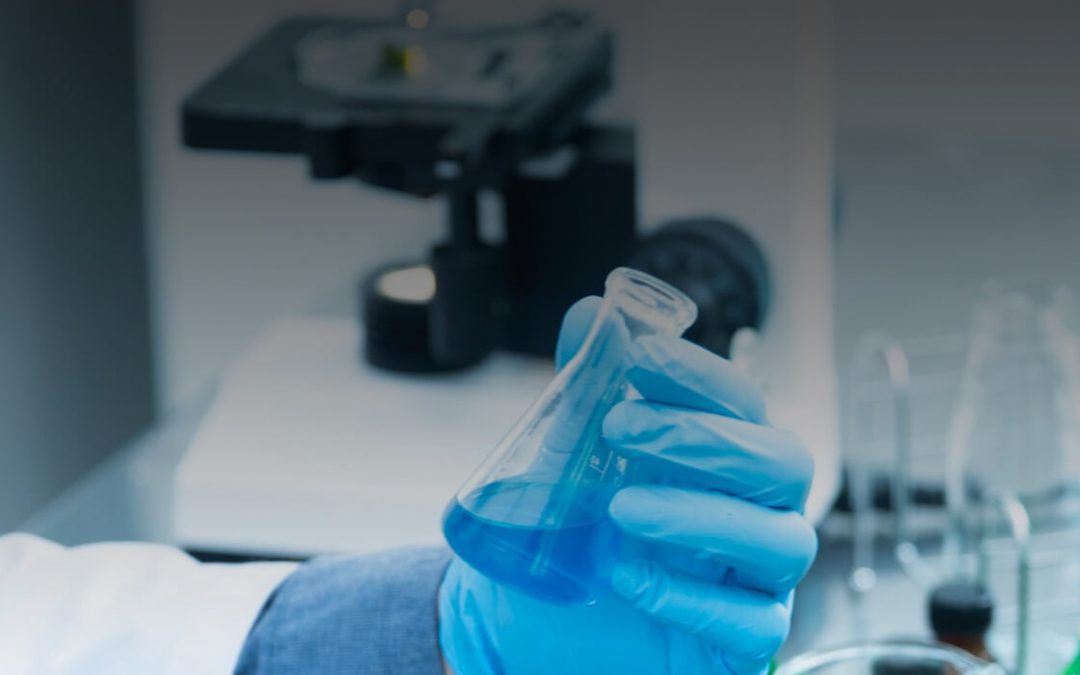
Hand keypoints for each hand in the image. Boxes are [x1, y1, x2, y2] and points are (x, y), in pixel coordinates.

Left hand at [438, 297, 816, 674]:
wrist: (541, 628)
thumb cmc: (576, 539)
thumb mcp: (564, 464)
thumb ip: (582, 392)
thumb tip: (588, 314)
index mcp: (722, 459)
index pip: (741, 403)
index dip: (698, 374)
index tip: (637, 355)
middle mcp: (754, 511)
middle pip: (783, 462)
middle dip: (703, 438)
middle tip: (619, 430)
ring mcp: (757, 581)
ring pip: (782, 541)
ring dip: (700, 515)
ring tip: (620, 508)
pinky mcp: (744, 643)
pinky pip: (755, 625)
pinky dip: (693, 599)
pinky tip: (628, 578)